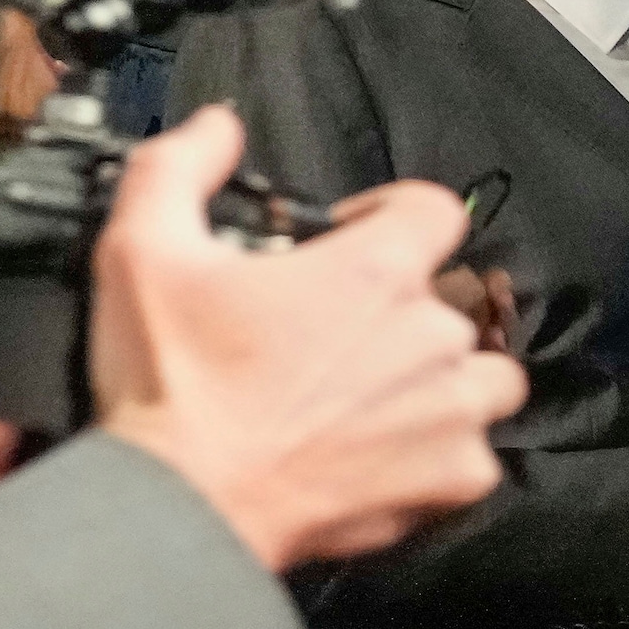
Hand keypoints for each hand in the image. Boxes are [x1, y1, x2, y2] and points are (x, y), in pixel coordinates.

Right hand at [89, 108, 522, 570]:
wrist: (183, 502)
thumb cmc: (170, 381)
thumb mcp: (144, 248)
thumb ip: (182, 168)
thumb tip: (219, 126)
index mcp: (376, 272)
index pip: (436, 209)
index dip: (395, 211)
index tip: (353, 235)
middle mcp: (433, 336)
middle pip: (448, 301)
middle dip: (398, 310)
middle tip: (333, 336)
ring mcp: (453, 410)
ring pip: (484, 376)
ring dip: (443, 379)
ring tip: (376, 392)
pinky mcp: (456, 476)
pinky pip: (476, 454)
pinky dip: (440, 452)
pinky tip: (382, 453)